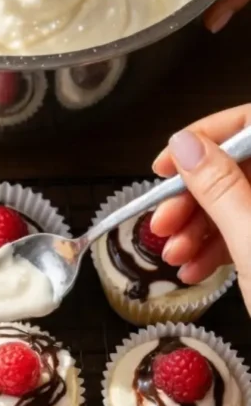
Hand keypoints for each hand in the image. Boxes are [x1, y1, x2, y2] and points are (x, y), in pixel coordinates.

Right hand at [151, 104, 250, 312]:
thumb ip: (219, 188)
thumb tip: (186, 145)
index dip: (208, 136)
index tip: (167, 162)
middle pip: (245, 166)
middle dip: (196, 195)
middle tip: (162, 220)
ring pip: (244, 201)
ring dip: (201, 227)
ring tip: (174, 255)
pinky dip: (221, 247)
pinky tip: (195, 269)